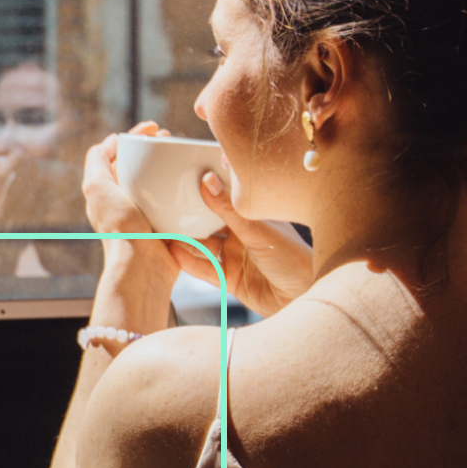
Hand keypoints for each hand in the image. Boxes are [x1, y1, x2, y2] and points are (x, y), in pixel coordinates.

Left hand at [82, 122, 178, 282]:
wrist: (144, 266)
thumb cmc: (120, 228)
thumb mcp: (96, 188)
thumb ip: (97, 161)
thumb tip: (112, 141)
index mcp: (110, 192)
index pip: (122, 155)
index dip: (136, 136)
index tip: (154, 127)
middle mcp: (128, 202)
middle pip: (145, 165)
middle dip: (158, 147)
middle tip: (173, 139)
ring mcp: (150, 214)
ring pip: (164, 179)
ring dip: (176, 164)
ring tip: (187, 154)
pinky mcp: (170, 225)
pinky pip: (181, 199)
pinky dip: (189, 186)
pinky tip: (198, 178)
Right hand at [166, 173, 313, 317]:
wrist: (303, 298)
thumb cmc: (294, 259)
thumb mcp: (259, 230)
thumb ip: (229, 210)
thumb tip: (207, 180)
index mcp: (256, 216)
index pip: (229, 196)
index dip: (212, 184)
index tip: (191, 169)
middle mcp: (245, 235)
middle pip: (211, 221)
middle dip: (190, 214)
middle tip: (167, 202)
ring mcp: (237, 257)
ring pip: (204, 245)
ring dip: (186, 240)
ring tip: (162, 230)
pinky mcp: (230, 279)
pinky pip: (205, 269)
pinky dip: (189, 262)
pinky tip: (173, 253)